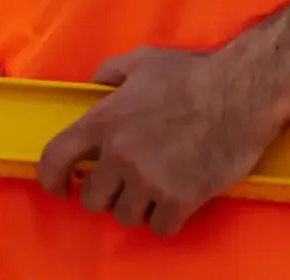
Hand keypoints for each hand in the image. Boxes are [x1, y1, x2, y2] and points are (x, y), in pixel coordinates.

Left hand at [35, 46, 289, 236]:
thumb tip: (92, 88)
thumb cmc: (189, 74)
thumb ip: (107, 74)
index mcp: (104, 121)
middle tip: (120, 182)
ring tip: (151, 187)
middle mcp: (120, 155)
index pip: (56, 157)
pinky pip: (159, 228)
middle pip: (92, 199)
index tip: (60, 186)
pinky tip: (173, 200)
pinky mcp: (180, 200)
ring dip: (135, 206)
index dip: (51, 178)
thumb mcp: (139, 61)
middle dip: (103, 193)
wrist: (238, 94)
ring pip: (125, 217)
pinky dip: (164, 219)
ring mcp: (149, 181)